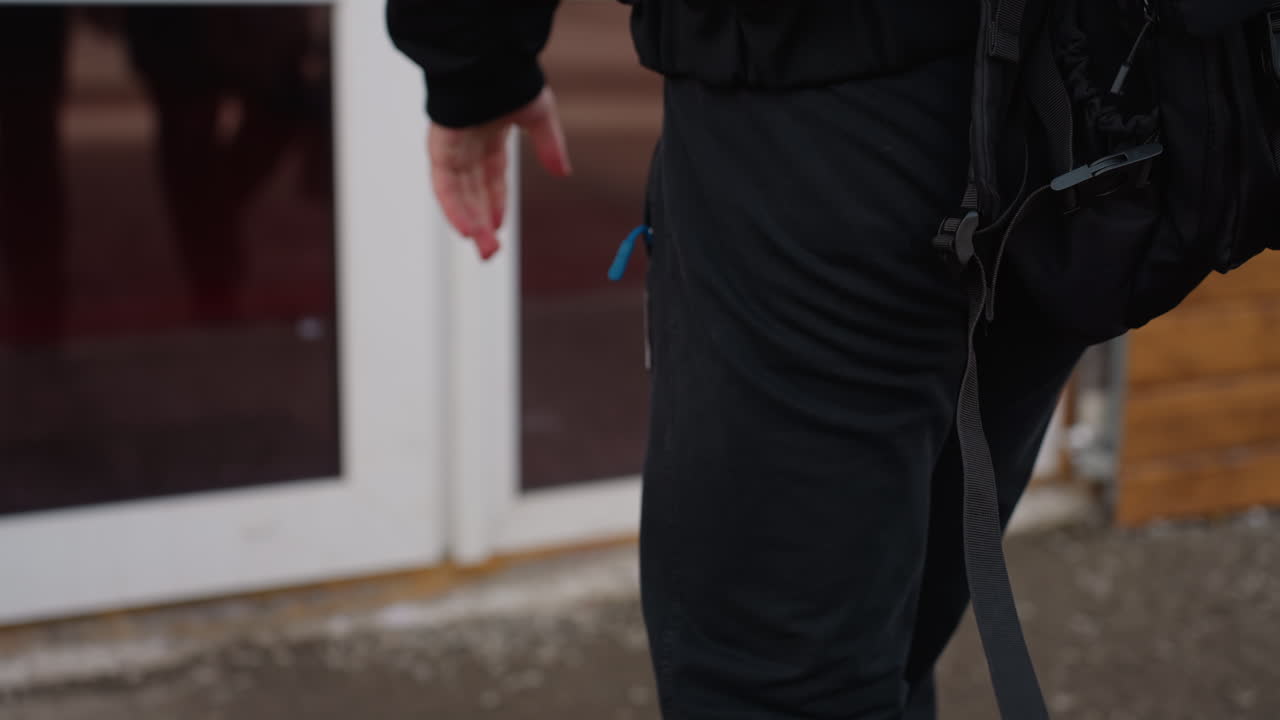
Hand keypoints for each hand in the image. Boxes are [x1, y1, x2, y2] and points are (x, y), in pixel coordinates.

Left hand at [428, 87, 571, 259]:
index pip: (490, 179)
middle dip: (482, 223)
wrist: (488, 61)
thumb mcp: (539, 116)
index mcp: (488, 137)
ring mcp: (451, 148)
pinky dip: (454, 208)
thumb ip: (549, 146)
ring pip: (459, 195)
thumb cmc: (510, 78)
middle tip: (491, 253)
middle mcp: (467, 146)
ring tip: (485, 250)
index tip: (499, 228)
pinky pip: (444, 185)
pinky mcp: (439, 148)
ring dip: (470, 223)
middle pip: (473, 193)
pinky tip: (466, 229)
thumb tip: (563, 173)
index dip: (494, 204)